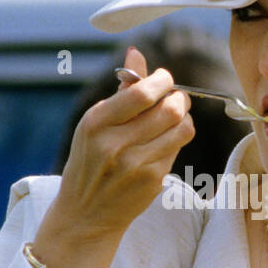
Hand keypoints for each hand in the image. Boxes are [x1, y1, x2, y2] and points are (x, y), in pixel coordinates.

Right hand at [30, 47, 193, 267]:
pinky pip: (177, 149)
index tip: (165, 79)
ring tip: (172, 119)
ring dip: (183, 119)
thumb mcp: (95, 124)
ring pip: (182, 128)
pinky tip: (162, 144)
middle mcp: (114, 143)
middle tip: (175, 99)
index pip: (142, 92)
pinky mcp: (152, 180)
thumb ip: (121, 90)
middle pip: (170, 109)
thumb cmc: (90, 162)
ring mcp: (135, 164)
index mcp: (96, 122)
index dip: (163, 80)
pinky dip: (175, 141)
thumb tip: (136, 53)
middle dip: (179, 99)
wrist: (85, 214)